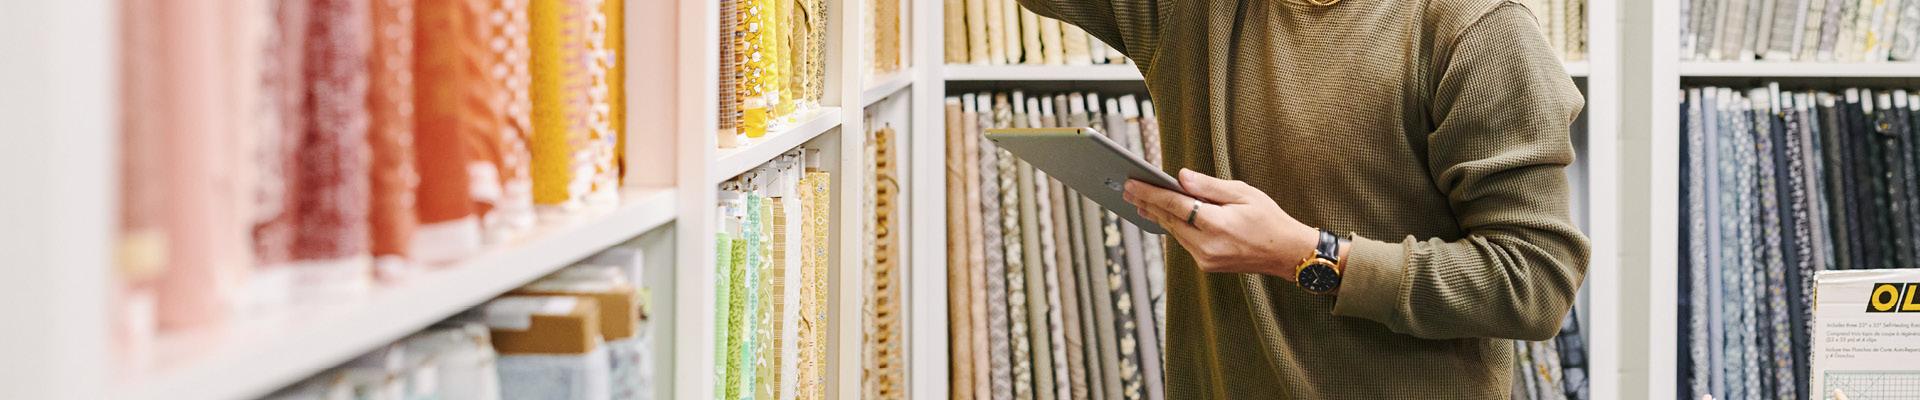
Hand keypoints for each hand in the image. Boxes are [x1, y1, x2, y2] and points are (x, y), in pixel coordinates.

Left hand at [1121, 168, 1318, 279]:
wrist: (1287, 253)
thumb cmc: (1269, 219)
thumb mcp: (1244, 193)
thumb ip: (1209, 186)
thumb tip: (1180, 177)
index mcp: (1217, 225)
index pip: (1175, 205)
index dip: (1151, 192)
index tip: (1132, 182)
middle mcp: (1208, 246)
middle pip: (1169, 220)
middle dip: (1147, 202)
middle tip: (1127, 187)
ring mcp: (1206, 259)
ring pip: (1174, 232)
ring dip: (1157, 215)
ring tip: (1139, 199)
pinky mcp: (1206, 264)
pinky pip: (1184, 241)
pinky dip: (1173, 226)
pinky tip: (1163, 214)